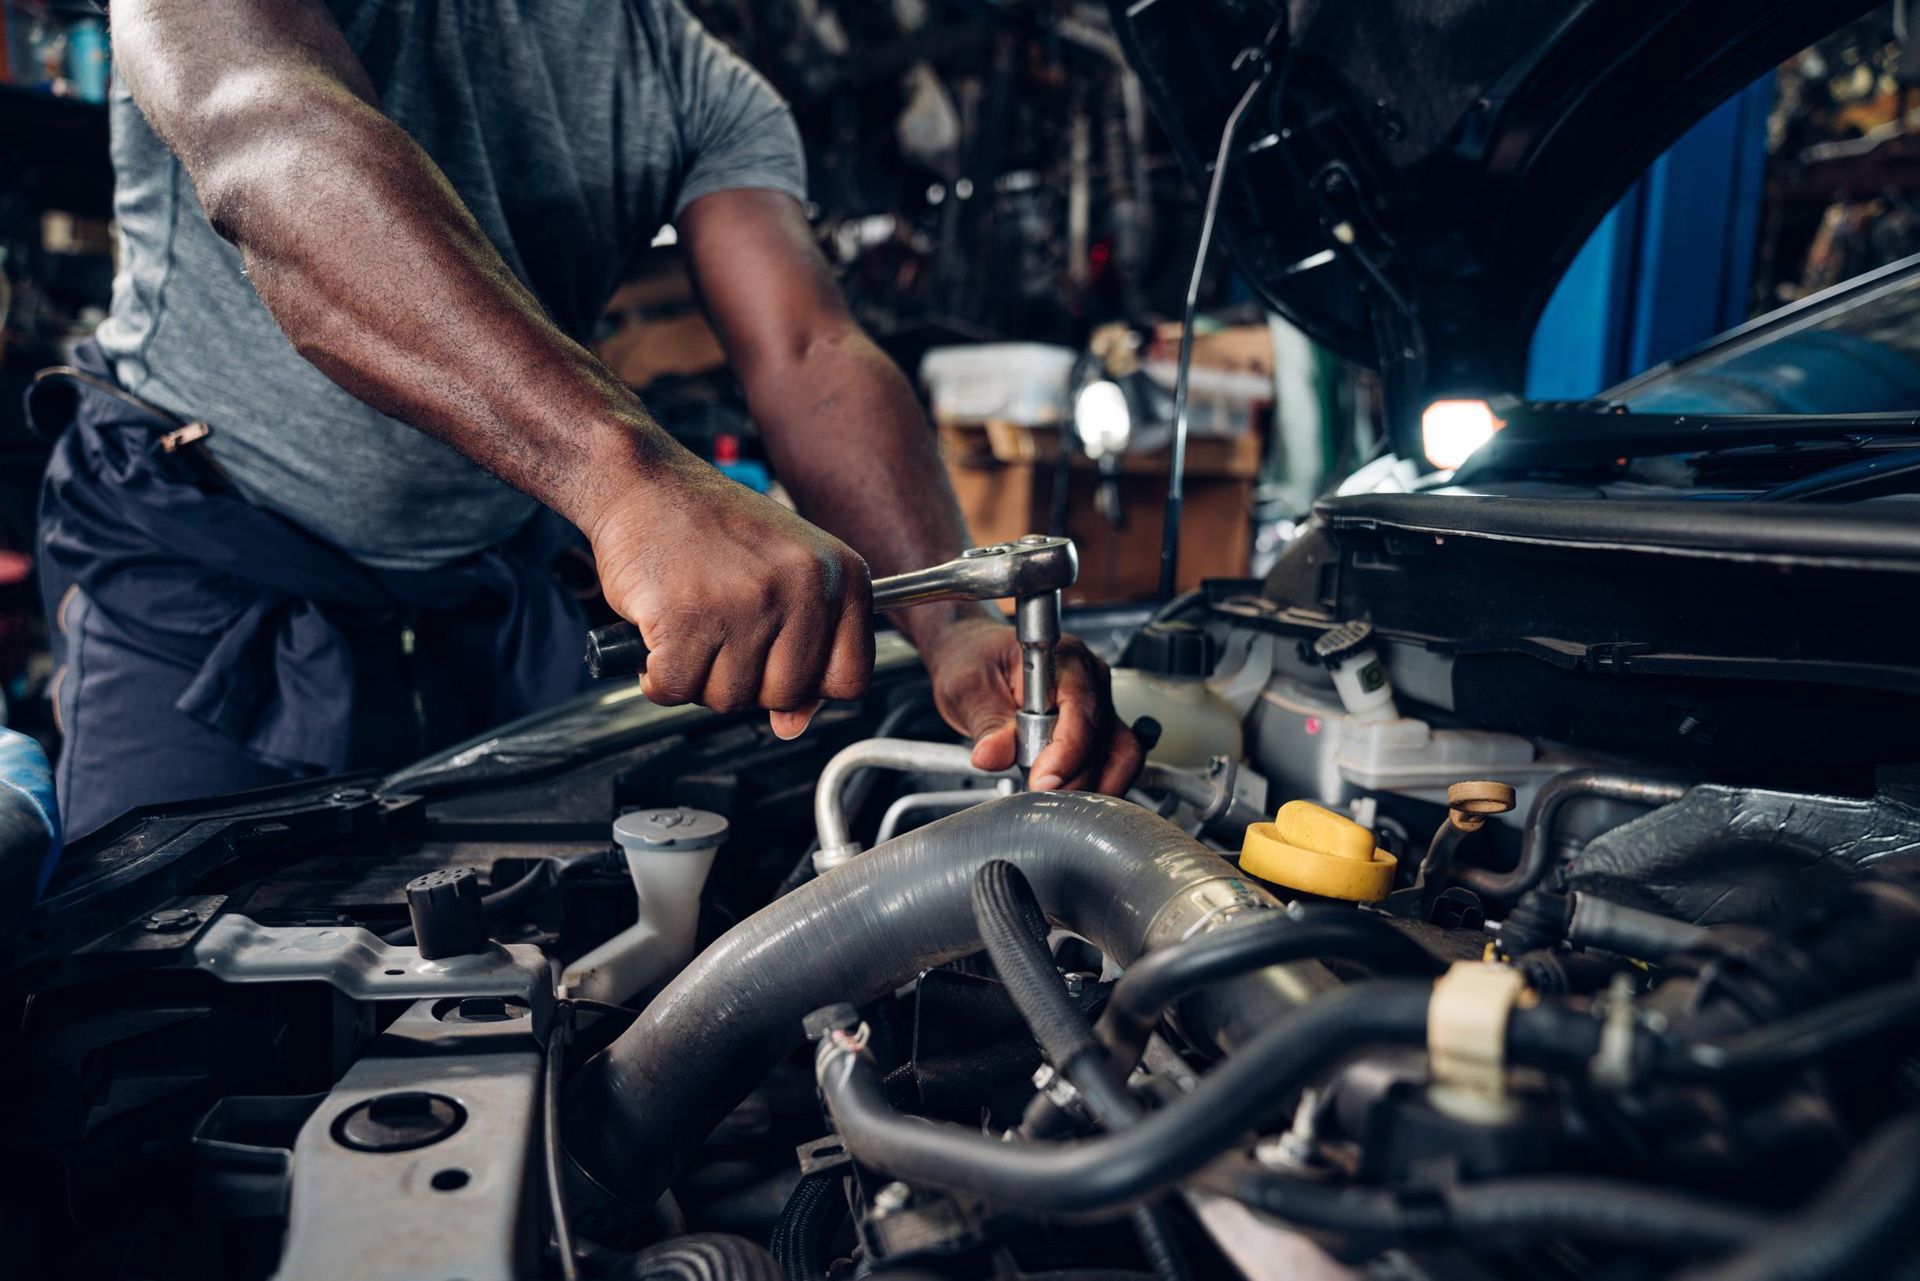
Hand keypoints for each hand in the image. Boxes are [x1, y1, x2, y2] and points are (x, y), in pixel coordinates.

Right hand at [587, 456, 872, 737]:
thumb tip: (794, 724)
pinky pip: (676, 689)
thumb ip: (802, 645)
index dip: (810, 686)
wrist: (645, 482)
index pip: (851, 677)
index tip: (777, 665)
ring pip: (729, 698)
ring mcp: (748, 603)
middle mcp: (805, 587)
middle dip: (745, 680)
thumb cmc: (711, 527)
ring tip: (690, 624)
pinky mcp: (688, 617)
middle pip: (786, 695)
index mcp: (842, 575)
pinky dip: (657, 676)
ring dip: (698, 675)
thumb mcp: (783, 573)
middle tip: (719, 636)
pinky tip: (659, 634)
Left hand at [919, 613, 1143, 794]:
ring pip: (1120, 756)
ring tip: (1052, 803)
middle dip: (1074, 778)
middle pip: (1105, 739)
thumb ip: (987, 724)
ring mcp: (1099, 704)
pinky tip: (1068, 799)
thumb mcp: (968, 687)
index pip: (1081, 711)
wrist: (972, 659)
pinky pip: (1114, 763)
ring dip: (1091, 788)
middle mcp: (1090, 679)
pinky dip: (1095, 787)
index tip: (1041, 783)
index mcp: (1063, 658)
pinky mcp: (1098, 729)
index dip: (1066, 753)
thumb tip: (993, 756)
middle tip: (1038, 798)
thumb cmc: (974, 660)